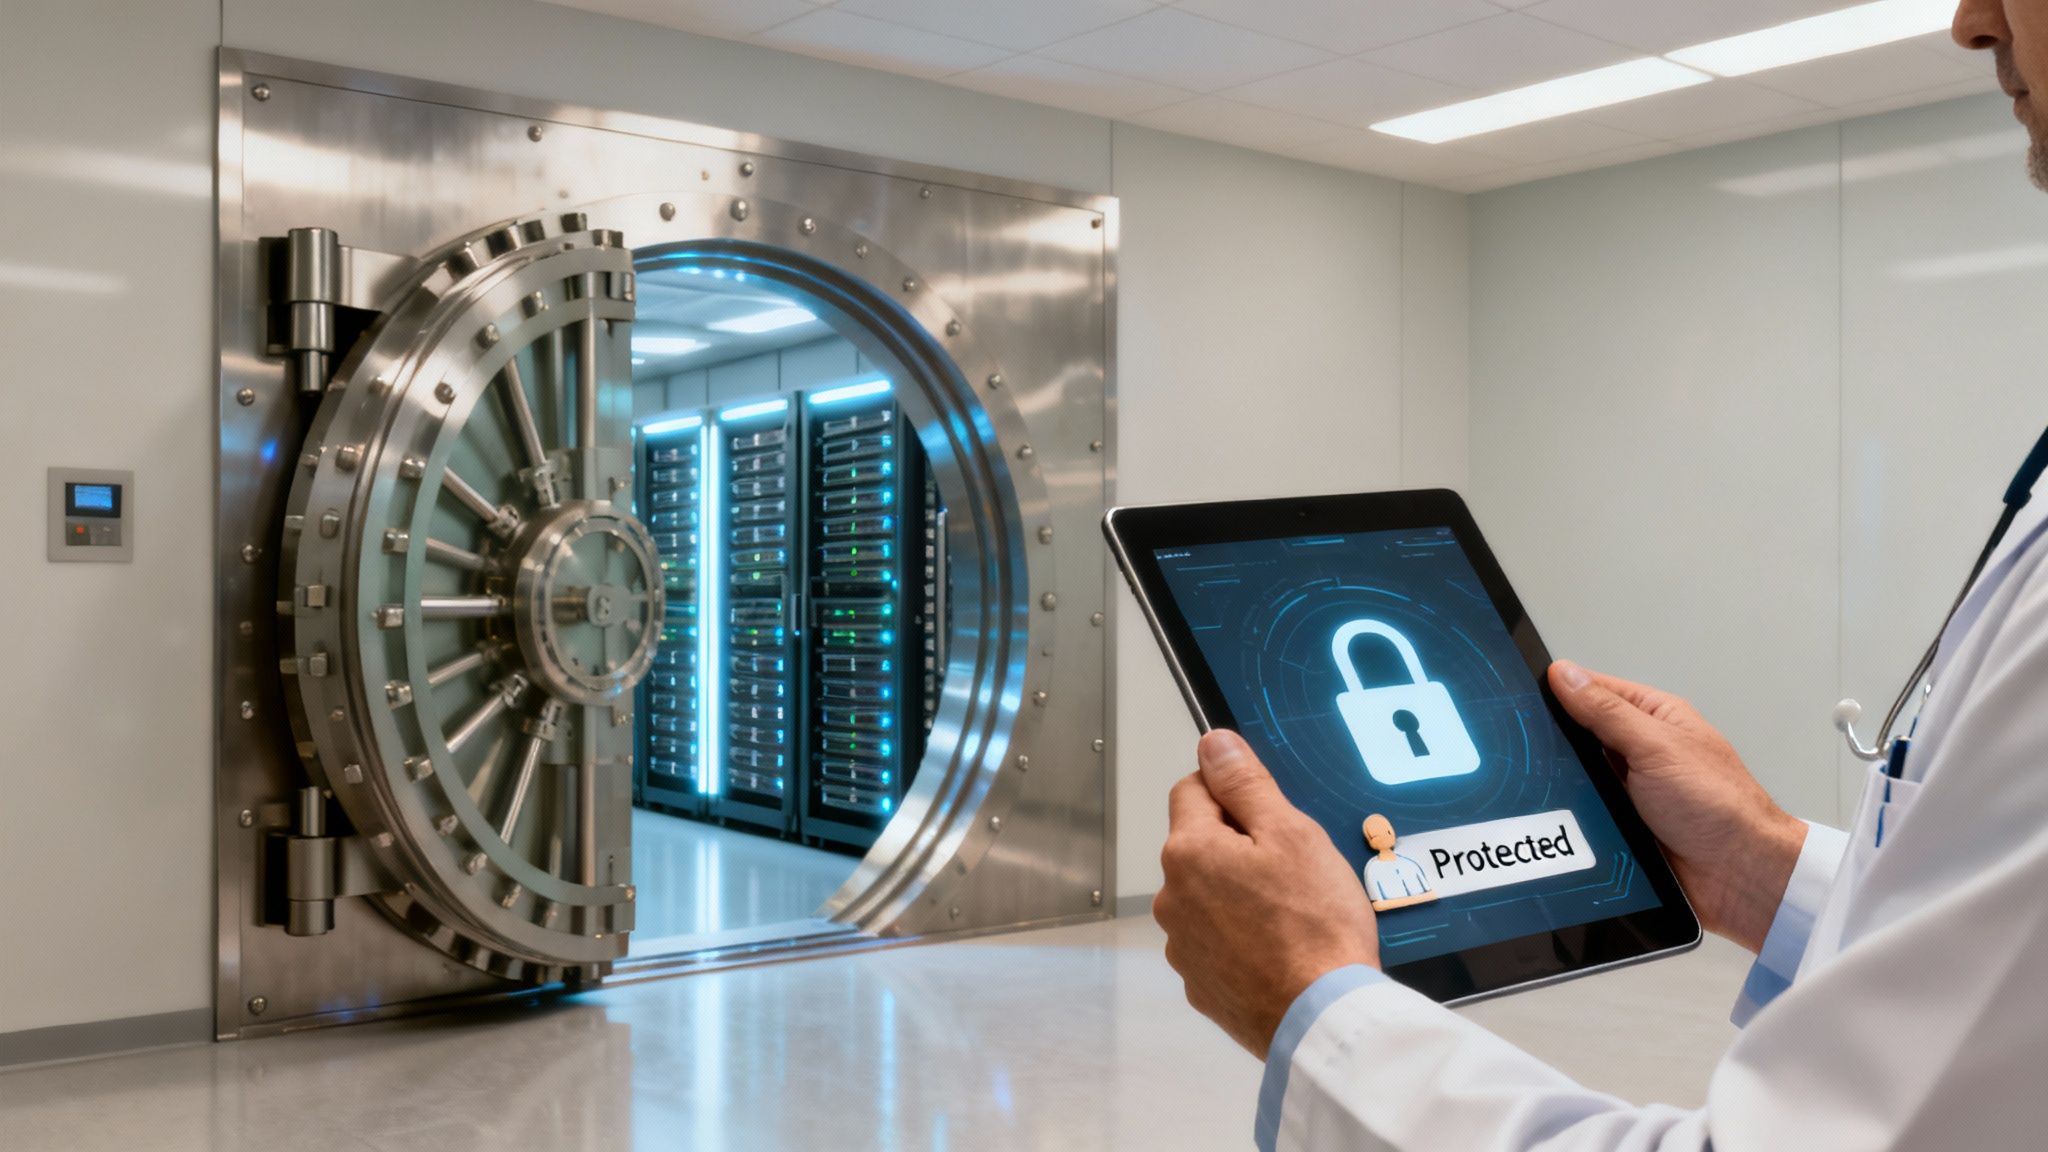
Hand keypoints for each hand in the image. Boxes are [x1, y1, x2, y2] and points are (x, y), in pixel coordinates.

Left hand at [1153, 730, 1379, 1059]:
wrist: (1323, 1017)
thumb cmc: (1314, 927)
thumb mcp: (1291, 834)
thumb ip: (1245, 784)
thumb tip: (1213, 745)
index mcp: (1189, 851)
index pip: (1192, 790)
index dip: (1233, 793)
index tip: (1268, 813)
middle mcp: (1172, 898)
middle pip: (1200, 846)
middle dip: (1239, 847)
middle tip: (1293, 868)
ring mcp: (1183, 945)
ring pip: (1209, 896)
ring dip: (1239, 895)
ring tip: (1292, 915)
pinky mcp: (1201, 983)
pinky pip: (1217, 943)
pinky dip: (1242, 939)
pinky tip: (1281, 948)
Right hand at [1547, 660, 1808, 953]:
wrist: (1737, 876)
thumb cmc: (1718, 805)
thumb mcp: (1656, 747)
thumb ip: (1607, 711)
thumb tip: (1565, 675)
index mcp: (1655, 718)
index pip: (1595, 690)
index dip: (1560, 690)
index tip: (1521, 695)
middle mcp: (1641, 750)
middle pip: (1579, 734)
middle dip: (1555, 742)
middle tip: (1522, 746)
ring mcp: (1629, 788)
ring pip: (1576, 776)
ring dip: (1562, 783)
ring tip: (1533, 784)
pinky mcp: (1620, 823)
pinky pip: (1582, 813)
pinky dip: (1569, 815)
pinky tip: (1551, 816)